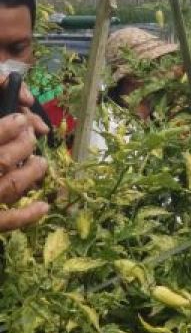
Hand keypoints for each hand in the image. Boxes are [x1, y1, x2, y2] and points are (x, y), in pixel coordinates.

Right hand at [0, 112, 49, 232]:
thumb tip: (17, 111)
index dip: (7, 127)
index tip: (21, 120)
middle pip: (3, 160)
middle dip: (22, 145)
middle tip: (32, 136)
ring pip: (11, 186)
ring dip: (31, 173)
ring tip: (42, 163)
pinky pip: (8, 221)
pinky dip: (28, 215)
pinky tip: (44, 206)